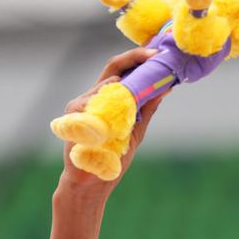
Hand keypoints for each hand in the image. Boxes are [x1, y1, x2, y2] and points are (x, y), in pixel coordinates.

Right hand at [57, 47, 171, 197]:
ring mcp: (82, 103)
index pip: (122, 71)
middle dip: (135, 58)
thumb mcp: (135, 131)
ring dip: (129, 84)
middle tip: (156, 56)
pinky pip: (95, 101)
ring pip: (106, 84)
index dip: (139, 59)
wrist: (91, 183)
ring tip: (147, 84)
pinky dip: (112, 102)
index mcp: (108, 99)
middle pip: (113, 67)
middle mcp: (94, 96)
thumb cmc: (111, 159)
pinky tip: (125, 106)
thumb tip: (164, 88)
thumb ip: (145, 110)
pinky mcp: (74, 114)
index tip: (159, 54)